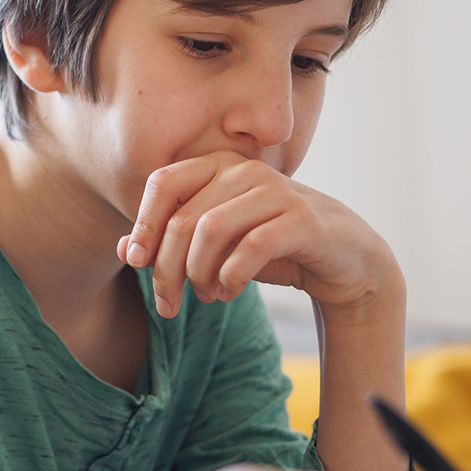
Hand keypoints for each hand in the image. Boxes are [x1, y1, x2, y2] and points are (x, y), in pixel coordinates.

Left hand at [117, 151, 398, 321]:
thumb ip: (172, 241)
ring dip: (198, 275)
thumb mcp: (217, 244)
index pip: (163, 183)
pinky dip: (230, 277)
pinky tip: (228, 293)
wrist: (346, 260)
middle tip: (168, 304)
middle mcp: (246, 171)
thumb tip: (124, 250)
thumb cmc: (273, 247)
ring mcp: (277, 192)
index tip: (135, 262)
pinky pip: (251, 248)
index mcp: (220, 166)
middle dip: (166, 269)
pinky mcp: (303, 220)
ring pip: (210, 231)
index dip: (142, 223)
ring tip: (205, 297)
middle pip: (182, 219)